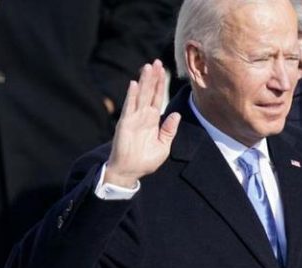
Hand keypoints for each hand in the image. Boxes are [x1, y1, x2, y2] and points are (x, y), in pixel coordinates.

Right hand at [105, 59, 179, 187]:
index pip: (157, 98)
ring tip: (148, 67)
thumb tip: (176, 114)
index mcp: (153, 120)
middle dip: (154, 78)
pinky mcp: (125, 124)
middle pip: (149, 92)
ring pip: (140, 96)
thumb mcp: (163, 145)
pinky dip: (132, 96)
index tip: (164, 70)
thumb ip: (169, 130)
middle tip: (157, 62)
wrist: (130, 171)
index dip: (160, 85)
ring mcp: (134, 118)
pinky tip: (134, 84)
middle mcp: (143, 116)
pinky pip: (129, 107)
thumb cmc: (146, 160)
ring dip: (144, 82)